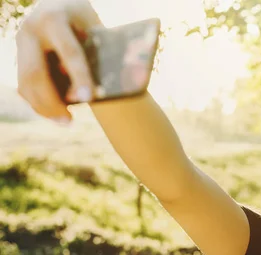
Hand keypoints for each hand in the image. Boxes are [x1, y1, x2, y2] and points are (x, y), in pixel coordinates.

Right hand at [15, 0, 103, 122]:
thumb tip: (126, 81)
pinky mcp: (18, 58)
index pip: (69, 52)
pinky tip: (55, 114)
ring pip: (25, 83)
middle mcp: (31, 30)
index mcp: (54, 19)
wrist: (59, 5)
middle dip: (52, 101)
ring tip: (65, 121)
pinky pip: (24, 86)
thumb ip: (102, 51)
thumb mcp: (95, 27)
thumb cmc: (86, 20)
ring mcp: (20, 45)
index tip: (89, 99)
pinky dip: (39, 103)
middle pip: (36, 74)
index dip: (79, 77)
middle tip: (70, 121)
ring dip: (44, 107)